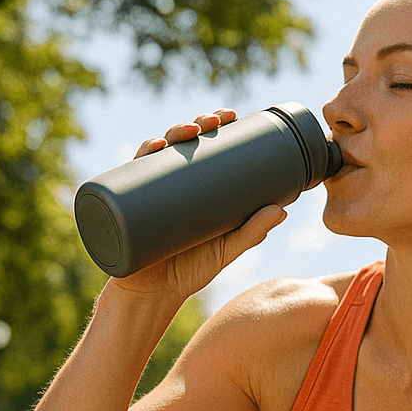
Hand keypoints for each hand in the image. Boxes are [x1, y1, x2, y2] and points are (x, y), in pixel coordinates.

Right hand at [115, 109, 286, 300]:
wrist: (154, 295)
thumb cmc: (190, 272)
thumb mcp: (225, 250)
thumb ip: (252, 232)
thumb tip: (281, 210)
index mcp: (193, 189)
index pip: (201, 148)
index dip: (213, 126)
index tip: (230, 114)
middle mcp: (169, 185)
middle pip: (181, 144)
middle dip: (196, 124)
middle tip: (215, 121)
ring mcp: (148, 193)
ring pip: (158, 153)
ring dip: (172, 132)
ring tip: (191, 131)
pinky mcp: (130, 207)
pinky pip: (130, 176)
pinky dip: (141, 158)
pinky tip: (153, 147)